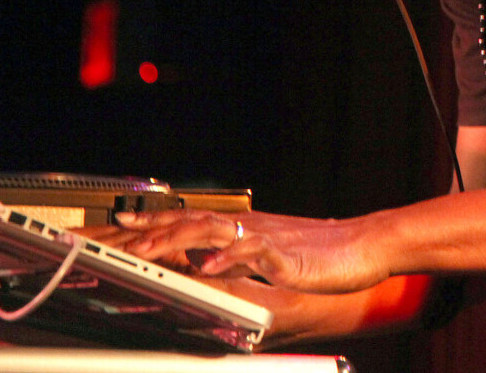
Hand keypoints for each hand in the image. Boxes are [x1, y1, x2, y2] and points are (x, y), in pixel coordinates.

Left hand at [112, 208, 391, 293]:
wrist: (364, 243)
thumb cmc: (322, 253)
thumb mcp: (272, 256)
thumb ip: (241, 258)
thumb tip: (207, 263)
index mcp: (246, 229)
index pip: (193, 221)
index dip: (158, 222)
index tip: (124, 223)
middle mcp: (250, 228)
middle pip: (195, 222)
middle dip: (155, 228)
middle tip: (121, 229)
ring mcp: (267, 239)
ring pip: (216, 233)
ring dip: (180, 239)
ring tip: (151, 247)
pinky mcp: (285, 256)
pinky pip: (254, 253)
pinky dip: (229, 257)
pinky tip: (210, 264)